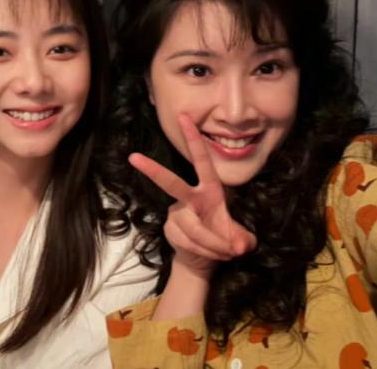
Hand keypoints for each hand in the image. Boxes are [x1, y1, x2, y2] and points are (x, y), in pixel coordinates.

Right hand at [129, 113, 256, 276]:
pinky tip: (211, 254)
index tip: (184, 117)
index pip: (202, 161)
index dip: (193, 140)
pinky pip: (190, 242)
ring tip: (227, 252)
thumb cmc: (224, 238)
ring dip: (215, 244)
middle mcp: (190, 198)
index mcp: (209, 190)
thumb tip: (240, 244)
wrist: (202, 260)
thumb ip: (242, 238)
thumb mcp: (240, 239)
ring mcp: (176, 214)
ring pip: (194, 228)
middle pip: (171, 183)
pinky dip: (206, 251)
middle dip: (153, 170)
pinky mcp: (170, 230)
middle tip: (134, 157)